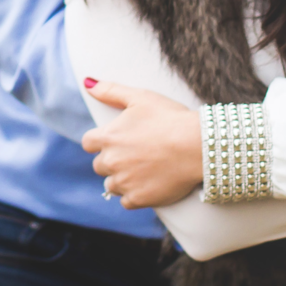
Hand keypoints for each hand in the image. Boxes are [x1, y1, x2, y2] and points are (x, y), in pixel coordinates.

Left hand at [79, 80, 203, 209]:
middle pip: (99, 165)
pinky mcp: (139, 198)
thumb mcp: (140, 97)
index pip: (88, 143)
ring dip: (121, 179)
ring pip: (111, 185)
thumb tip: (88, 84)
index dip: (100, 141)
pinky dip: (134, 195)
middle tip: (134, 155)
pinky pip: (126, 202)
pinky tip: (147, 185)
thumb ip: (111, 91)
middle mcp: (111, 162)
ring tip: (141, 171)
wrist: (197, 146)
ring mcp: (124, 182)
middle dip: (112, 160)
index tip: (115, 141)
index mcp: (108, 137)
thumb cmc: (170, 118)